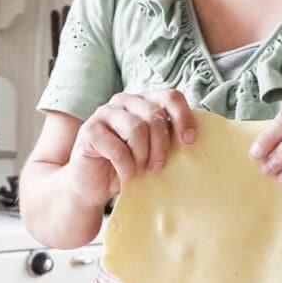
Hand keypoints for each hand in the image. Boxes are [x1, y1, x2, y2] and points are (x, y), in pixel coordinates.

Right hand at [66, 90, 196, 206]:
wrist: (93, 185)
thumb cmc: (127, 166)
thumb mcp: (153, 151)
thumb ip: (168, 139)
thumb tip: (192, 141)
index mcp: (144, 102)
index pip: (170, 97)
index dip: (183, 117)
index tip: (189, 141)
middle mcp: (125, 101)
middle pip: (154, 115)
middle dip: (161, 146)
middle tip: (157, 167)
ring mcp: (105, 113)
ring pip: (136, 129)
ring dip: (142, 157)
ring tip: (139, 171)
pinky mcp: (89, 130)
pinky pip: (117, 147)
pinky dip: (126, 167)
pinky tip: (126, 175)